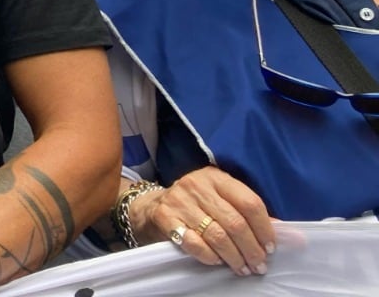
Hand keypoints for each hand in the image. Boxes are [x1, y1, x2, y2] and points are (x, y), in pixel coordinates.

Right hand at [129, 166, 274, 275]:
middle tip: (258, 265)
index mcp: (216, 177)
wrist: (154, 206)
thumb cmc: (198, 205)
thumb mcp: (223, 201)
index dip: (264, 229)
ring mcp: (179, 200)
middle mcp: (197, 185)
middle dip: (251, 249)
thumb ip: (252, 216)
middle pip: (235, 222)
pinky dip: (210, 256)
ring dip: (235, 258)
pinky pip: (193, 243)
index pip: (250, 202)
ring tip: (243, 268)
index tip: (270, 248)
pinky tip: (218, 262)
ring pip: (217, 235)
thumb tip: (293, 237)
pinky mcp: (165, 217)